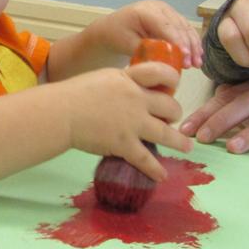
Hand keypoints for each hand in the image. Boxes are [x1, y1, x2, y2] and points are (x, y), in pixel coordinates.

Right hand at [61, 63, 192, 179]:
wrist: (61, 113)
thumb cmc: (73, 94)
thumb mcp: (102, 78)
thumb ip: (121, 83)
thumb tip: (130, 89)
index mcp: (130, 79)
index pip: (161, 72)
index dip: (173, 79)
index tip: (173, 88)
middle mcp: (137, 99)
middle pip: (170, 106)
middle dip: (175, 114)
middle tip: (171, 120)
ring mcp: (133, 123)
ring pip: (166, 133)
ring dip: (179, 142)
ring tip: (187, 147)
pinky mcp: (124, 144)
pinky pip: (146, 159)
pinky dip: (155, 169)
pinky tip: (162, 175)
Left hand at [91, 0, 203, 68]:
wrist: (112, 28)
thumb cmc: (117, 36)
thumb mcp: (127, 44)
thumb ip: (147, 51)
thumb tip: (166, 61)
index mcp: (146, 10)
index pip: (166, 26)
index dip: (178, 41)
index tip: (185, 57)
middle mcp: (159, 7)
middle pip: (179, 26)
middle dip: (188, 46)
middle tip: (192, 65)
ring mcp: (166, 11)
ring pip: (185, 27)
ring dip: (194, 45)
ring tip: (197, 63)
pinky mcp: (171, 17)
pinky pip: (185, 29)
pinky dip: (192, 42)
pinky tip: (197, 55)